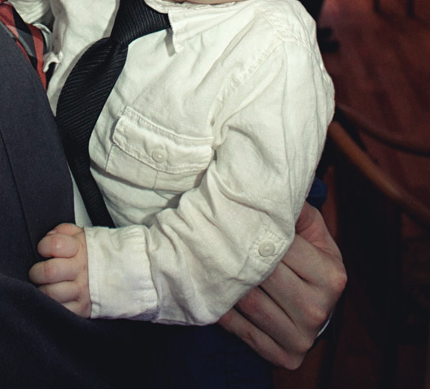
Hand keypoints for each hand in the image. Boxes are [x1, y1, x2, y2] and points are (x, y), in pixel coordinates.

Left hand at [29, 223, 91, 317]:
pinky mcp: (82, 308)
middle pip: (49, 272)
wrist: (120, 272)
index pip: (55, 244)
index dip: (43, 246)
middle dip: (36, 272)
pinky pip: (60, 310)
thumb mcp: (82, 235)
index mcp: (80, 248)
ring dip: (42, 290)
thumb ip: (63, 231)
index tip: (42, 249)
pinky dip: (53, 305)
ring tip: (45, 286)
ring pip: (51, 293)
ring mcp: (82, 290)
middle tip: (37, 272)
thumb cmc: (95, 253)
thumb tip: (48, 236)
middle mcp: (81, 269)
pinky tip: (55, 298)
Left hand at [218, 203, 345, 368]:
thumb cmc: (309, 257)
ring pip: (249, 302)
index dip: (256, 230)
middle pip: (264, 274)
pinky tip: (215, 291)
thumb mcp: (311, 229)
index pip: (282, 246)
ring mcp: (303, 338)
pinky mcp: (286, 357)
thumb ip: (293, 209)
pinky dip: (225, 310)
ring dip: (226, 281)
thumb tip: (270, 185)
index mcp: (331, 275)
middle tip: (215, 236)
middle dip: (238, 254)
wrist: (317, 306)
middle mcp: (320, 309)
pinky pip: (243, 331)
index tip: (235, 218)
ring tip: (212, 260)